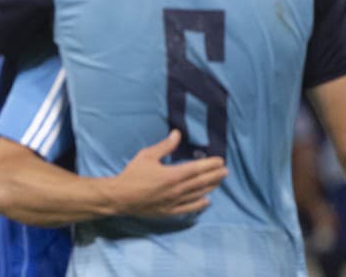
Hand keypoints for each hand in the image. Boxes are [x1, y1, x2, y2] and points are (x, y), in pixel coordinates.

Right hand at [108, 130, 227, 216]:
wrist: (120, 197)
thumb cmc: (132, 174)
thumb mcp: (147, 156)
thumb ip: (164, 146)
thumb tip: (177, 134)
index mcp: (172, 175)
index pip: (197, 169)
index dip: (210, 165)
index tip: (220, 161)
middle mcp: (177, 190)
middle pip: (201, 182)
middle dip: (215, 176)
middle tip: (225, 171)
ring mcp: (174, 202)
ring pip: (197, 195)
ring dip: (210, 188)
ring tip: (219, 182)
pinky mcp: (169, 211)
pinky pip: (188, 209)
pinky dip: (199, 205)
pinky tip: (206, 201)